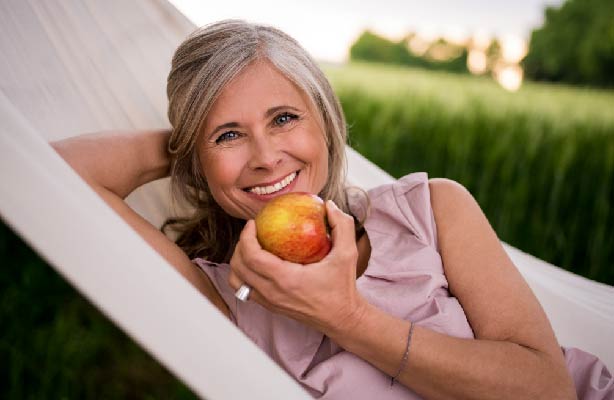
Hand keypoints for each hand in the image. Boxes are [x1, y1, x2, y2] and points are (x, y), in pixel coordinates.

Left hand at [228, 200, 367, 334]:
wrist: (341, 318)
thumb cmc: (342, 287)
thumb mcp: (348, 253)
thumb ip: (342, 225)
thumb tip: (329, 205)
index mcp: (286, 279)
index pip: (252, 256)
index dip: (246, 237)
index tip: (253, 223)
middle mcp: (272, 293)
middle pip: (239, 267)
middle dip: (240, 245)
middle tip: (252, 232)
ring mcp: (268, 302)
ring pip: (237, 281)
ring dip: (238, 262)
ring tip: (250, 247)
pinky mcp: (269, 307)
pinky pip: (245, 289)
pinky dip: (244, 274)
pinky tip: (257, 263)